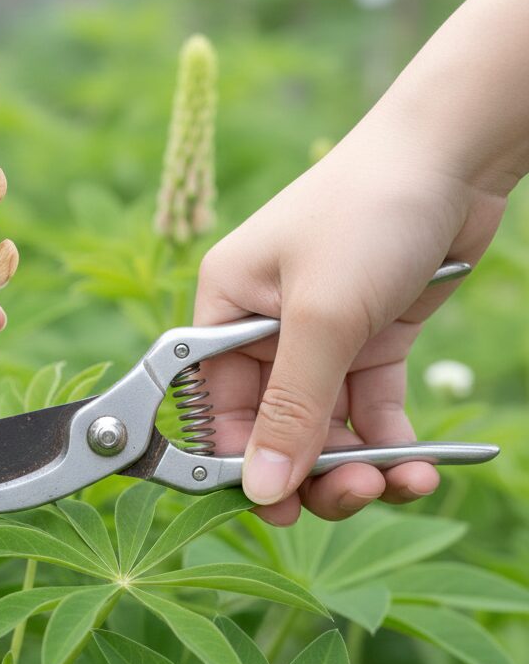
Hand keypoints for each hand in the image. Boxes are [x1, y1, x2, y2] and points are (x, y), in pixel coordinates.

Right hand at [194, 117, 505, 524]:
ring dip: (357, 464)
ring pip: (324, 427)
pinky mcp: (370, 339)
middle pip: (270, 426)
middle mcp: (263, 328)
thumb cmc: (365, 214)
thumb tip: (260, 491)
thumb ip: (290, 409)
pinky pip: (369, 409)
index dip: (238, 460)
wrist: (451, 157)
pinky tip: (418, 465)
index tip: (278, 507)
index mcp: (223, 311)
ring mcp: (320, 337)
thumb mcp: (322, 317)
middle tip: (351, 497)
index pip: (213, 406)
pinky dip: (391, 442)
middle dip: (308, 470)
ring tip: (397, 483)